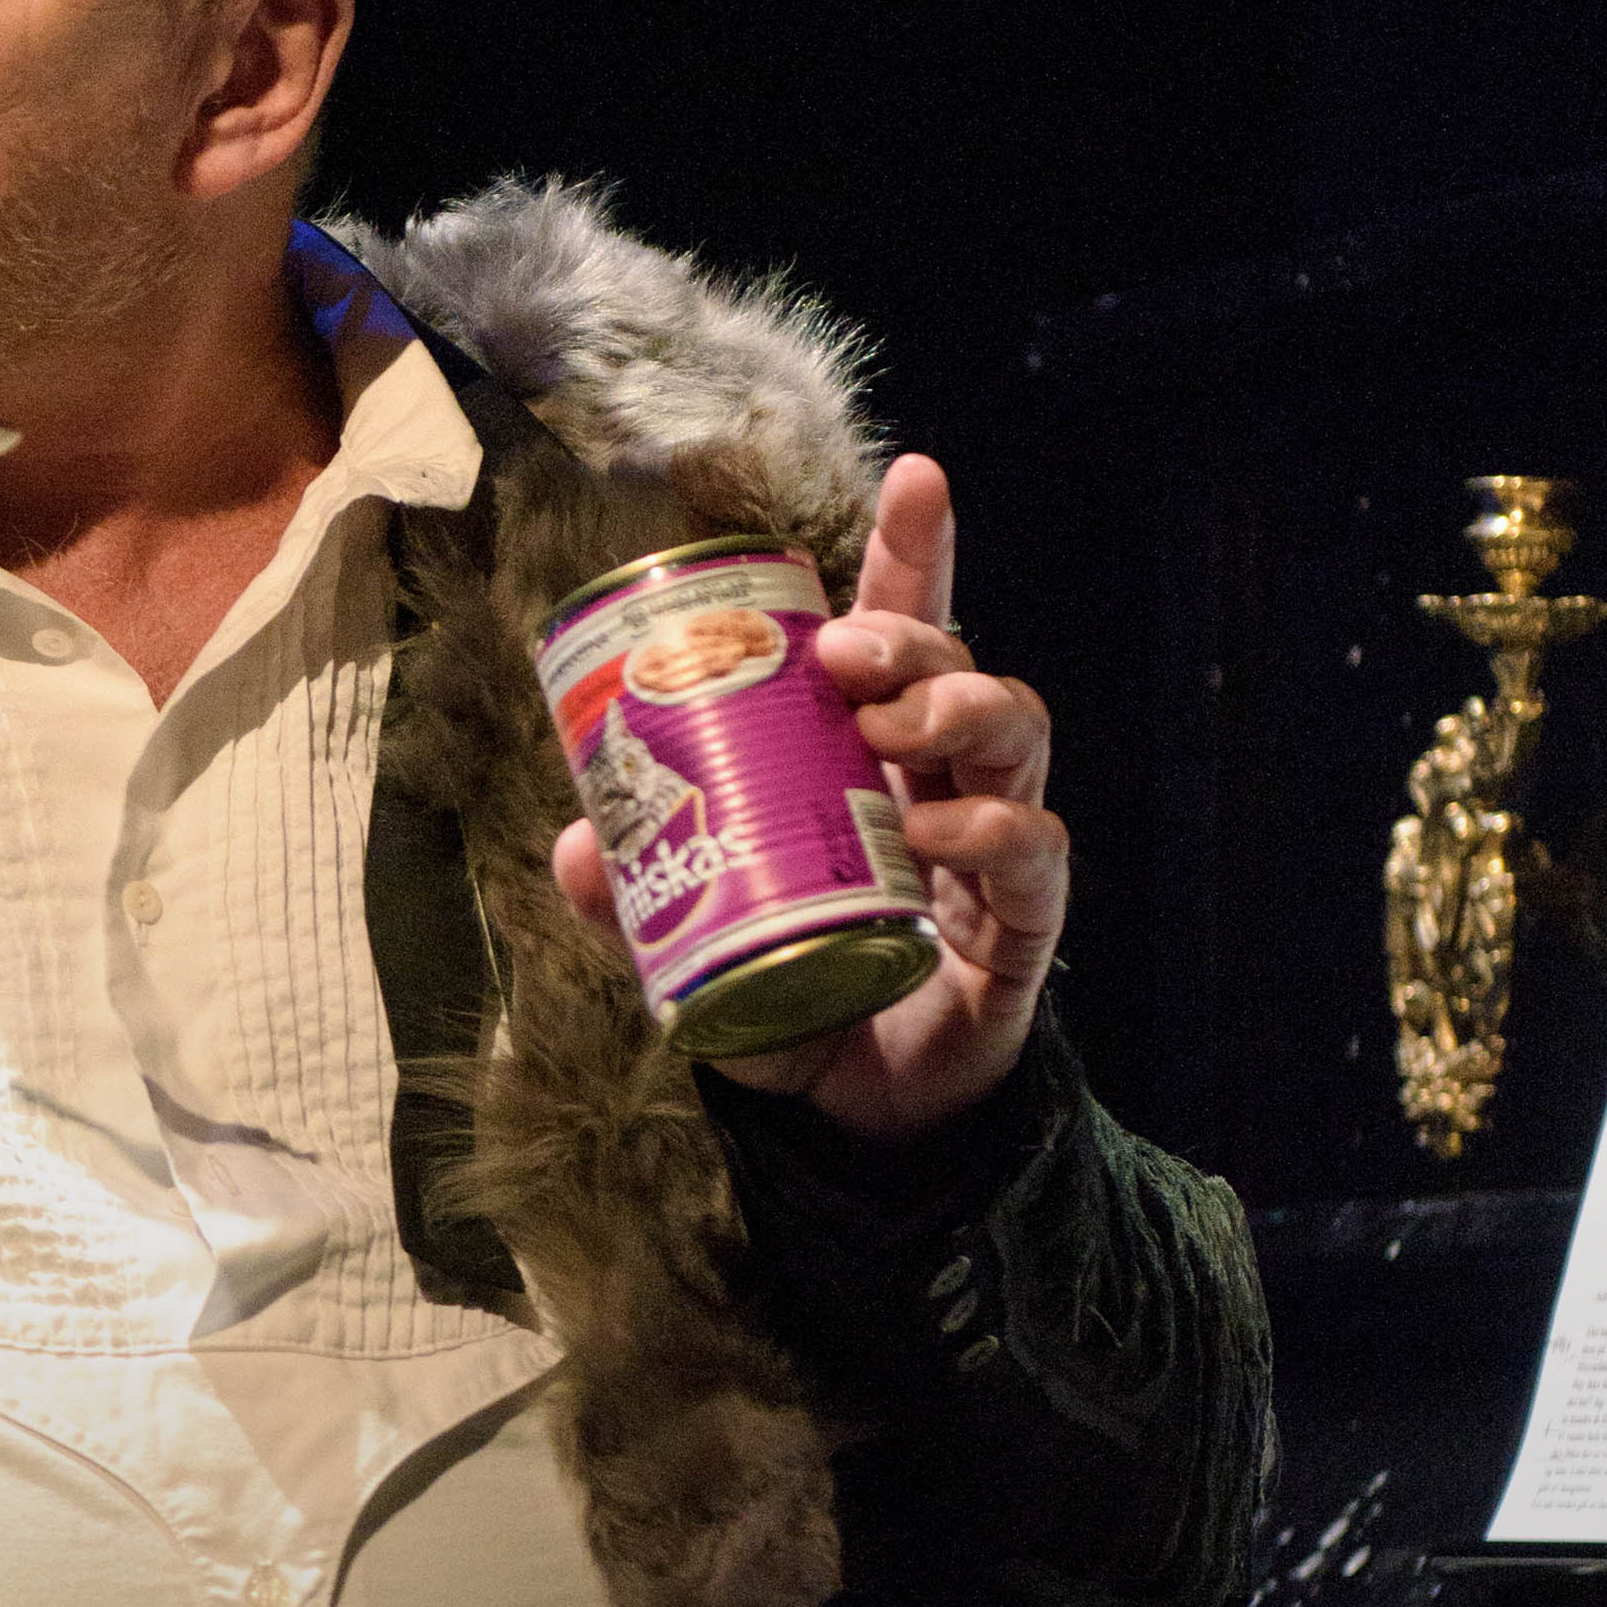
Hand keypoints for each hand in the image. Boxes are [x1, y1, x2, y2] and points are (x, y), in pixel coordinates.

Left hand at [553, 455, 1066, 1135]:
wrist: (856, 1129)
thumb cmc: (789, 998)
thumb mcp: (691, 947)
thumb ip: (635, 900)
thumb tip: (571, 846)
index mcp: (869, 761)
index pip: (903, 637)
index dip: (912, 556)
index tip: (916, 477)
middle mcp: (942, 782)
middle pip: (957, 668)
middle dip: (912, 636)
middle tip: (846, 651)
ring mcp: (990, 850)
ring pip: (1014, 736)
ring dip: (958, 708)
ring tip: (891, 725)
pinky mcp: (1021, 927)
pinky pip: (1034, 855)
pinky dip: (992, 829)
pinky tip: (937, 827)